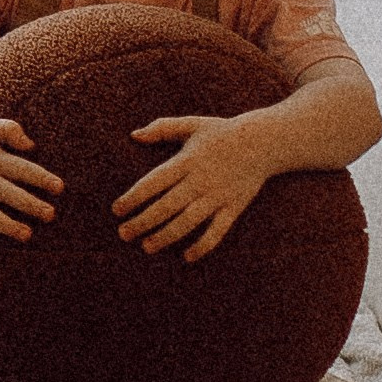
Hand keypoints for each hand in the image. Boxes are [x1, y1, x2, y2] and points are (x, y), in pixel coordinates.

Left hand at [112, 112, 269, 261]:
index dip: (133, 197)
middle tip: (123, 234)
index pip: (154, 182)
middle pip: (166, 206)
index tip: (116, 210)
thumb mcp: (192, 124)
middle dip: (143, 222)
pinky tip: (187, 257)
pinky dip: (203, 246)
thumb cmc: (223, 132)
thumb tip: (134, 134)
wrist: (265, 142)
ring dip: (166, 236)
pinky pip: (217, 231)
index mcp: (186, 161)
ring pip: (187, 222)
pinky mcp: (233, 208)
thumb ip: (162, 128)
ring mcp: (217, 196)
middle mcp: (200, 180)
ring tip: (146, 247)